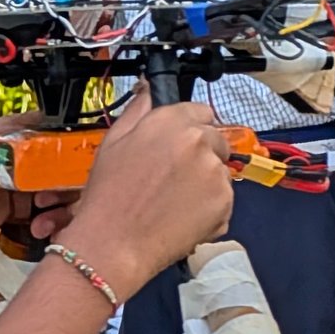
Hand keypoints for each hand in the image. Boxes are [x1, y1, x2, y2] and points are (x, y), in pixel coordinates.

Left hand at [0, 113, 69, 256]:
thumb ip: (9, 162)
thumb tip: (43, 154)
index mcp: (10, 134)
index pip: (56, 132)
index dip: (71, 150)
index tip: (73, 172)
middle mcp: (21, 155)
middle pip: (66, 163)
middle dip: (68, 185)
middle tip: (50, 201)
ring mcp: (23, 182)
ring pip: (62, 190)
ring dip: (61, 208)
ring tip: (42, 222)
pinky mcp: (22, 207)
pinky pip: (50, 212)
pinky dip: (52, 222)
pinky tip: (39, 230)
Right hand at [58, 87, 234, 293]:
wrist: (114, 244)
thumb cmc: (109, 197)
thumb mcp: (114, 141)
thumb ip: (139, 110)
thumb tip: (150, 89)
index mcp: (171, 121)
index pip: (201, 111)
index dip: (191, 129)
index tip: (182, 144)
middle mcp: (198, 141)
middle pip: (215, 140)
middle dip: (201, 156)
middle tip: (173, 179)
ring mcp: (214, 172)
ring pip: (219, 171)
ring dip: (205, 183)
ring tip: (173, 202)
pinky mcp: (224, 202)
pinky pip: (224, 200)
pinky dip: (210, 209)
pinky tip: (181, 217)